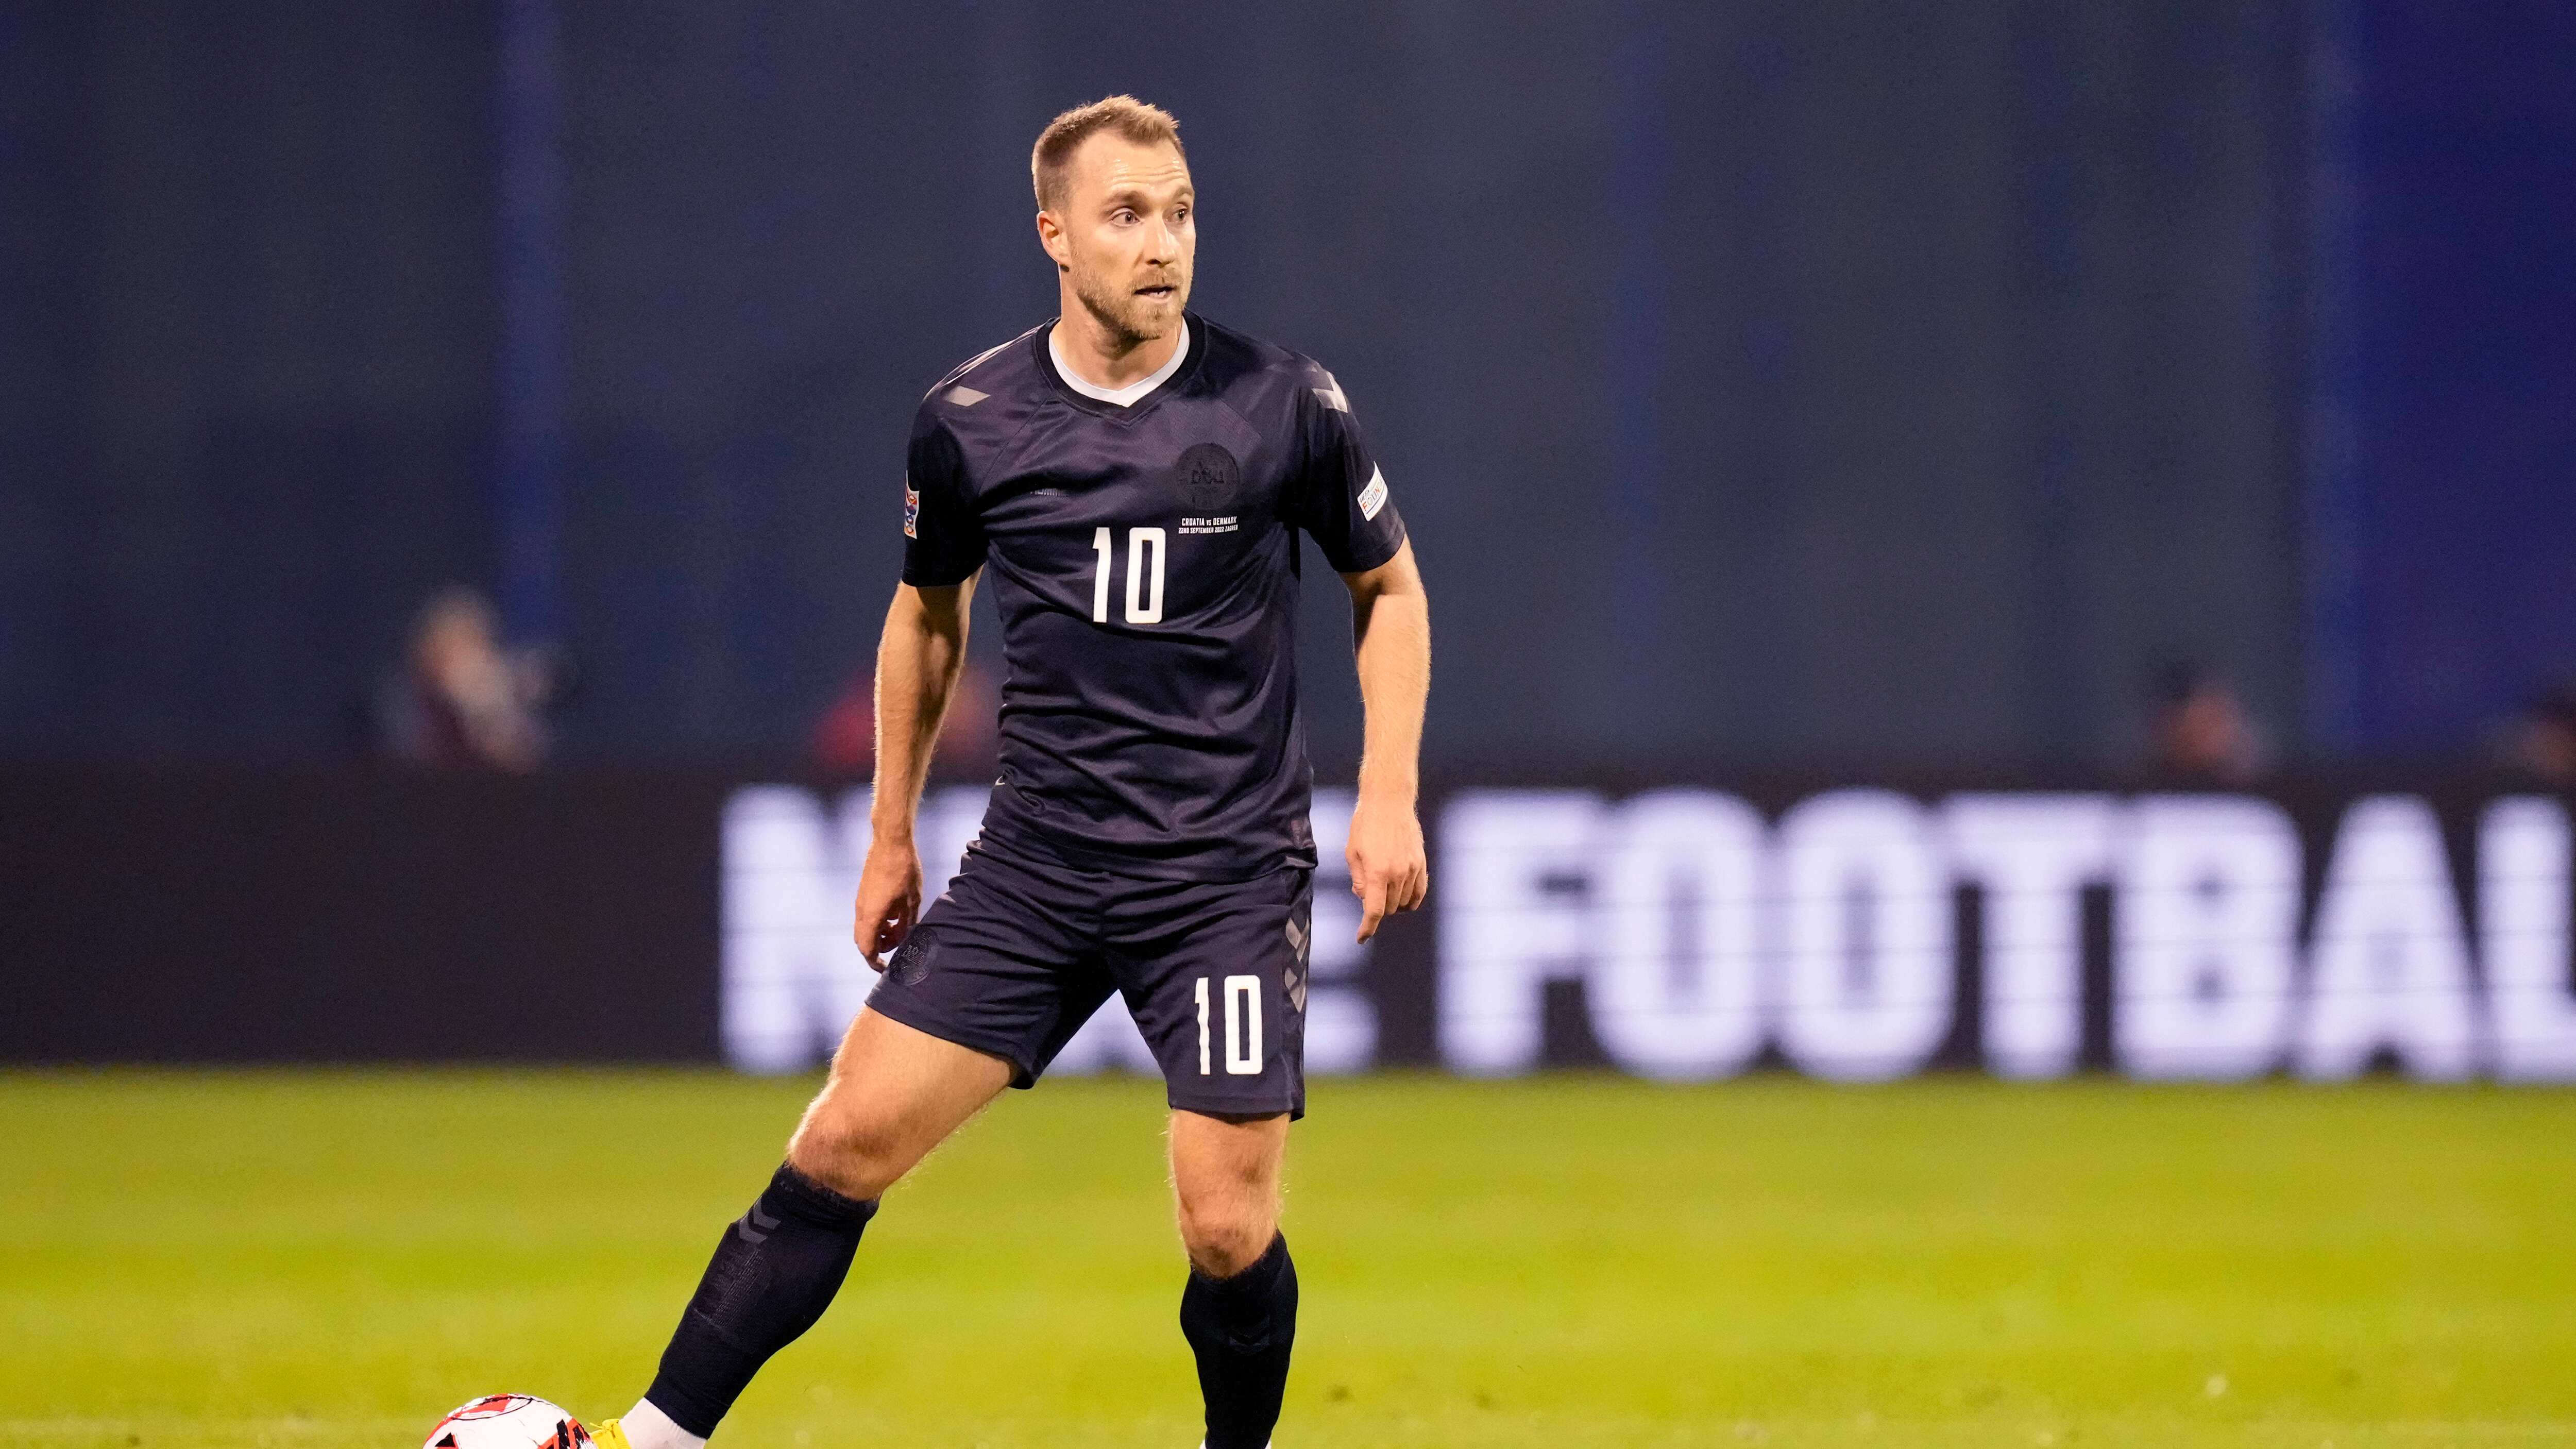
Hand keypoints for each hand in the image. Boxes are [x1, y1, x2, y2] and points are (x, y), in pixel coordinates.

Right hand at [852, 839, 924, 969]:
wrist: (890, 841)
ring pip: (865, 927)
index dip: (875, 962)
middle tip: (898, 946)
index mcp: (871, 916)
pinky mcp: (864, 892)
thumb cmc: (903, 870)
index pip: (867, 949)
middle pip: (864, 940)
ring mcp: (861, 900)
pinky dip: (879, 921)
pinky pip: (867, 915)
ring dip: (880, 933)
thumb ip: (907, 923)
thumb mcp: (912, 901)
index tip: (886, 969)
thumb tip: (905, 938)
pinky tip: (896, 913)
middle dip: (879, 948)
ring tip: (900, 928)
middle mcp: (861, 910)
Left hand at [1346, 793, 1427, 942]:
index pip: (1374, 911)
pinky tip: (1403, 897)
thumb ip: (1358, 879)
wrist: (1389, 801)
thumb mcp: (1352, 852)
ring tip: (1382, 889)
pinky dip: (1411, 899)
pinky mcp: (1421, 862)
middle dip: (1377, 909)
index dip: (1367, 928)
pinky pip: (1420, 891)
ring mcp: (1412, 869)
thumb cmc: (1365, 824)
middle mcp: (1397, 874)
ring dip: (1393, 904)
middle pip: (1390, 909)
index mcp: (1377, 873)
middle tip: (1367, 892)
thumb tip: (1363, 897)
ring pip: (1405, 902)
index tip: (1361, 938)